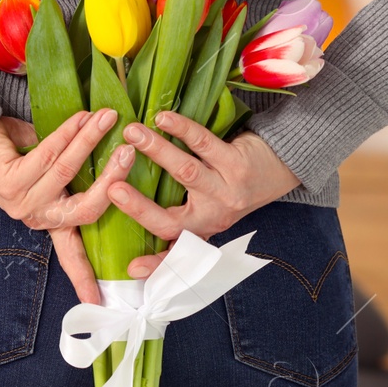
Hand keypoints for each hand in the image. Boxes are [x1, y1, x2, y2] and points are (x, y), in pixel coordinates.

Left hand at [0, 110, 136, 303]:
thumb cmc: (12, 150)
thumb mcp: (48, 167)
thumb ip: (74, 169)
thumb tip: (112, 151)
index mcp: (46, 218)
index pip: (69, 251)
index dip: (84, 275)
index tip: (98, 302)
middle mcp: (34, 215)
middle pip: (83, 212)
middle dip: (111, 181)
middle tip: (129, 154)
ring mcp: (22, 200)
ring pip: (67, 173)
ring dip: (91, 141)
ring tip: (109, 118)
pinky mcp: (12, 181)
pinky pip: (49, 155)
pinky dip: (69, 133)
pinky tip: (83, 117)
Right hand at [108, 112, 299, 277]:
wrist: (274, 171)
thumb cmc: (225, 190)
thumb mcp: (202, 213)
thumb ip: (169, 215)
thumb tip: (123, 217)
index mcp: (198, 231)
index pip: (173, 253)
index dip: (154, 264)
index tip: (131, 267)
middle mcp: (212, 217)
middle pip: (171, 219)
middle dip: (139, 206)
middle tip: (112, 188)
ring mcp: (226, 191)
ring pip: (186, 173)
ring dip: (156, 151)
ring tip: (132, 133)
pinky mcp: (237, 164)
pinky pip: (204, 144)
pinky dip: (182, 129)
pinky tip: (163, 119)